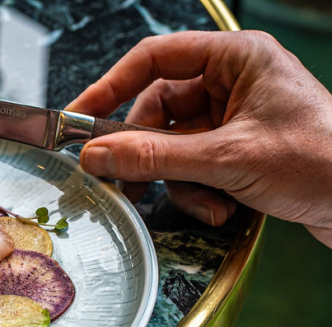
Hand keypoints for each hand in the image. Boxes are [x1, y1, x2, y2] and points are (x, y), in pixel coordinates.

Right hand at [67, 30, 331, 247]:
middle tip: (128, 181)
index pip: (153, 59)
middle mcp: (232, 84)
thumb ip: (155, 156)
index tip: (77, 117)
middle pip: (157, 112)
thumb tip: (98, 154)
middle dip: (149, 154)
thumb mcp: (228, 158)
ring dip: (178, 182)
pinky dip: (197, 192)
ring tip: (205, 201)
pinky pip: (192, 167)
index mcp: (236, 59)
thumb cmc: (327, 160)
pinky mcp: (237, 152)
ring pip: (171, 146)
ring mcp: (234, 120)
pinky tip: (220, 208)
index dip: (109, 87)